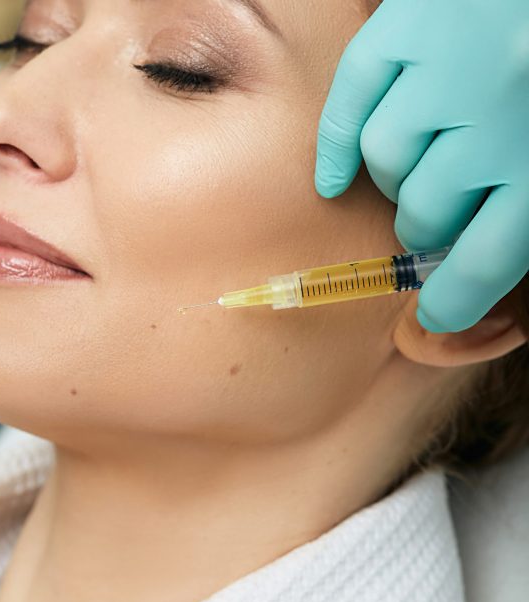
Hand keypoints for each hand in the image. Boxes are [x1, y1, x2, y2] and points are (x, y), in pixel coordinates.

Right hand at [314, 0, 528, 332]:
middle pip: (423, 214)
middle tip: (438, 216)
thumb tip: (444, 328)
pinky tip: (335, 176)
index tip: (437, 313)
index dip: (450, 304)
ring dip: (395, 176)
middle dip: (427, 226)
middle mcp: (500, 117)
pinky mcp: (413, 22)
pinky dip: (335, 144)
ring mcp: (453, 64)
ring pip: (384, 159)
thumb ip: (522, 240)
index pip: (479, 267)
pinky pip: (351, 98)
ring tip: (420, 163)